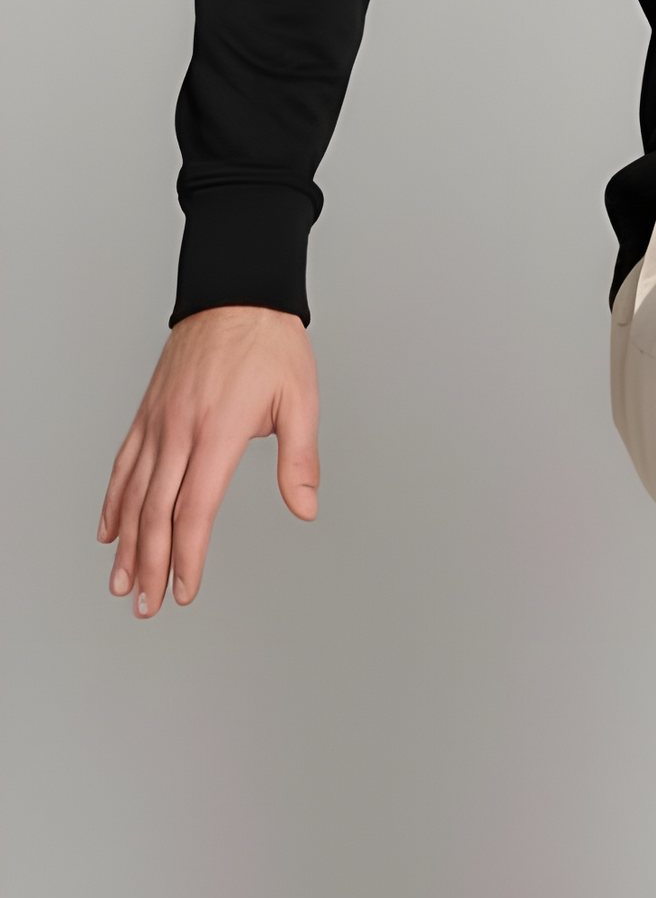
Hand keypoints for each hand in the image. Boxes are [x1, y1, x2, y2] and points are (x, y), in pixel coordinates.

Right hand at [99, 305, 318, 617]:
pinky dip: (113, 500)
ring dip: (125, 543)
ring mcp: (157, 422)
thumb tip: (304, 508)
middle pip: (154, 513)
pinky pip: (123, 463)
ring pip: (132, 493)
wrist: (236, 292)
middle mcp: (178, 431)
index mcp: (216, 433)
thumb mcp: (300, 401)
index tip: (184, 589)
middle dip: (150, 566)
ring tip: (122, 582)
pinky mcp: (148, 412)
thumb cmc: (271, 344)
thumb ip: (299, 460)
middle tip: (145, 605)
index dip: (186, 557)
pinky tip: (109, 528)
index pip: (192, 511)